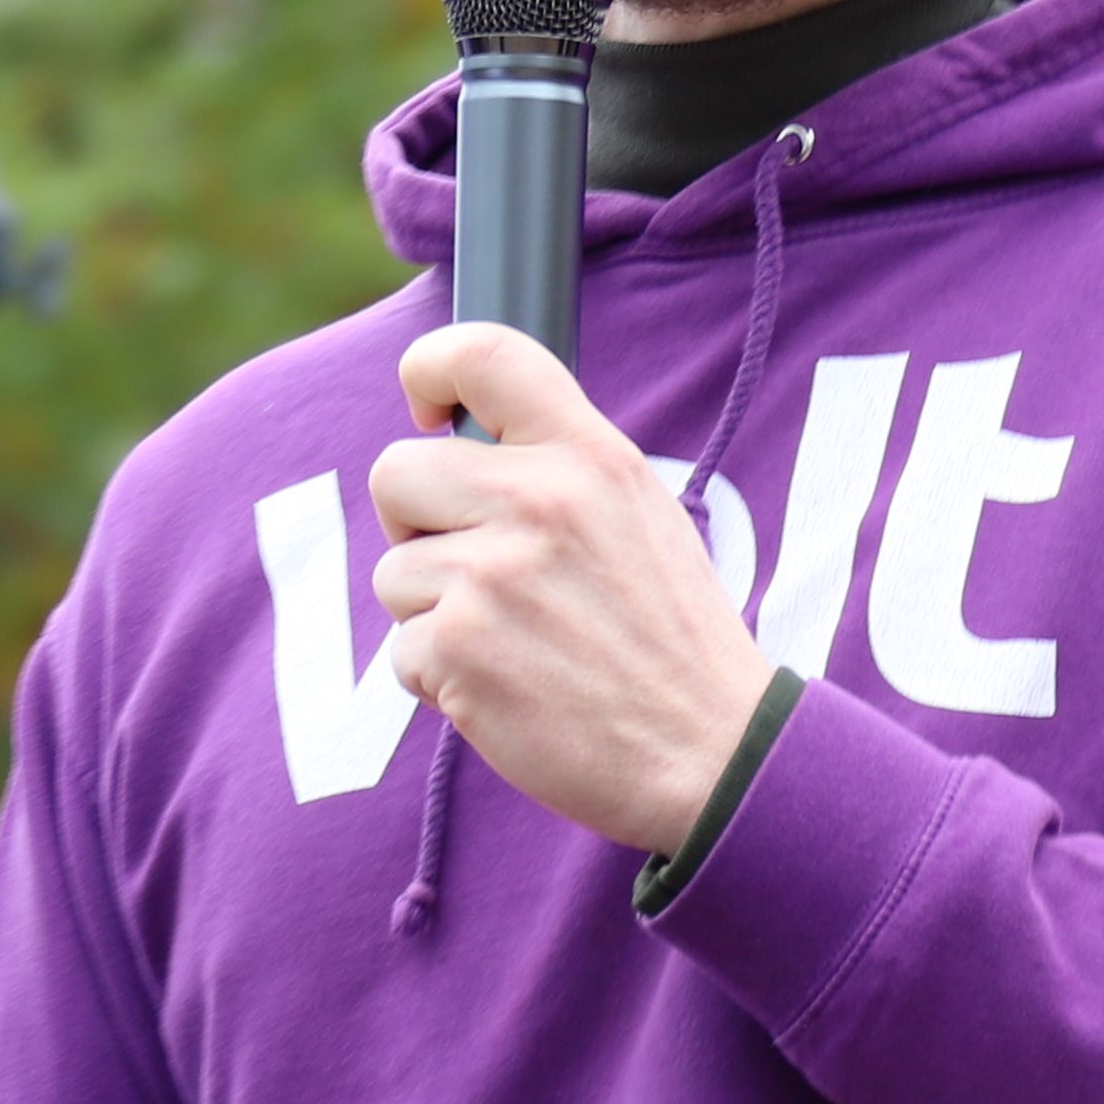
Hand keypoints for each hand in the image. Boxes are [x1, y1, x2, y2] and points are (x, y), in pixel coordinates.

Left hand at [369, 325, 769, 852]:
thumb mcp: (642, 515)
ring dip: (432, 616)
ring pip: (393, 573)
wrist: (710, 750)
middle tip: (472, 570)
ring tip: (512, 643)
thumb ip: (562, 470)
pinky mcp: (458, 647)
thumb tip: (466, 442)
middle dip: (414, 526)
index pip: (484, 353)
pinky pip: (400, 651)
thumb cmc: (672, 640)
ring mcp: (492, 573)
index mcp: (591, 455)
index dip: (430, 368)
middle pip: (397, 471)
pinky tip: (506, 689)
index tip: (428, 409)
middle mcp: (538, 500)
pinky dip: (440, 679)